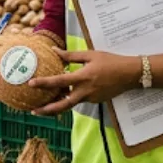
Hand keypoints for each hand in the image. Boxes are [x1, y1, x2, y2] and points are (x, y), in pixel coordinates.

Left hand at [27, 49, 142, 115]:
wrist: (130, 74)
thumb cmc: (111, 61)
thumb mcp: (90, 55)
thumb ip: (70, 56)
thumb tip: (54, 50)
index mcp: (82, 77)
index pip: (59, 82)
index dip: (43, 83)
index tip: (31, 84)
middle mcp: (85, 91)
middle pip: (62, 105)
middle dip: (47, 110)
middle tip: (33, 111)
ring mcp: (91, 98)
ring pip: (70, 104)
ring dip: (57, 105)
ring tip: (44, 106)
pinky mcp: (96, 101)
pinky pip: (79, 100)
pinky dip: (70, 99)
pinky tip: (64, 94)